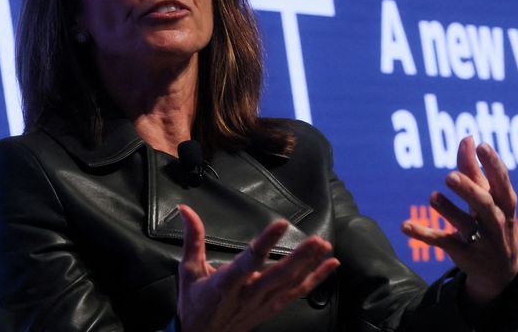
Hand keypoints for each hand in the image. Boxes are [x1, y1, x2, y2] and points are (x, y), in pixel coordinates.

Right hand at [177, 204, 339, 330]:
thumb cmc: (194, 303)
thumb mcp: (189, 271)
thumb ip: (192, 239)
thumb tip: (186, 209)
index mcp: (226, 283)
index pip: (249, 260)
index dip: (266, 242)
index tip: (281, 223)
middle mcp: (248, 294)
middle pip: (278, 275)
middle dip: (299, 258)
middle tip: (317, 239)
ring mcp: (263, 303)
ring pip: (290, 284)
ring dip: (310, 265)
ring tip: (325, 245)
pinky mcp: (272, 307)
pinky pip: (297, 293)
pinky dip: (316, 279)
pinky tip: (331, 265)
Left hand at [402, 136, 517, 304]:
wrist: (500, 272)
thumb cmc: (493, 221)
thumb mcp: (489, 198)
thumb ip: (475, 169)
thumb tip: (467, 137)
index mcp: (504, 204)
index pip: (502, 182)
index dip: (493, 164)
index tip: (481, 145)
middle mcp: (496, 222)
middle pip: (485, 205)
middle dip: (469, 190)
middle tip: (450, 176)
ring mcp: (481, 241)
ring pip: (465, 225)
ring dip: (449, 211)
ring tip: (433, 196)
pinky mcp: (463, 254)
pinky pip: (442, 242)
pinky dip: (423, 234)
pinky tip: (405, 225)